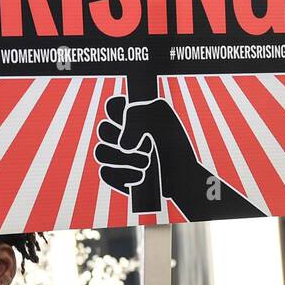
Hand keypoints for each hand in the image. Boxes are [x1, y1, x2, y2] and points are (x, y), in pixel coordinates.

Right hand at [94, 97, 262, 220]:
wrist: (183, 178)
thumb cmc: (175, 147)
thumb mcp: (162, 120)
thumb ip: (139, 117)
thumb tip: (122, 144)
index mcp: (131, 116)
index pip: (112, 106)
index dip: (121, 112)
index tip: (140, 121)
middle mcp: (119, 134)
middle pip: (103, 130)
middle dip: (124, 138)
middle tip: (147, 146)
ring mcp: (115, 156)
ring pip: (101, 153)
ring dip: (124, 159)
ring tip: (147, 163)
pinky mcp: (114, 176)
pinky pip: (105, 173)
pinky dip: (123, 175)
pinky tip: (141, 176)